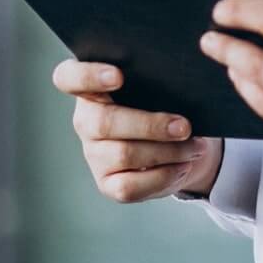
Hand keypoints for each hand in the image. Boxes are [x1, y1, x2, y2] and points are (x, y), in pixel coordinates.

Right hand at [51, 59, 224, 202]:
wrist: (181, 140)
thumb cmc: (165, 103)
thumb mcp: (159, 85)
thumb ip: (156, 78)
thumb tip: (179, 83)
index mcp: (91, 87)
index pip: (68, 77)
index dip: (88, 76)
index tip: (118, 76)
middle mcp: (85, 120)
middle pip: (104, 122)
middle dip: (150, 125)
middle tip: (184, 126)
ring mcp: (93, 153)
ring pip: (123, 154)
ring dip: (166, 152)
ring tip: (194, 147)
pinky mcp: (107, 183)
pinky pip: (130, 186)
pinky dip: (163, 176)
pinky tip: (183, 167)